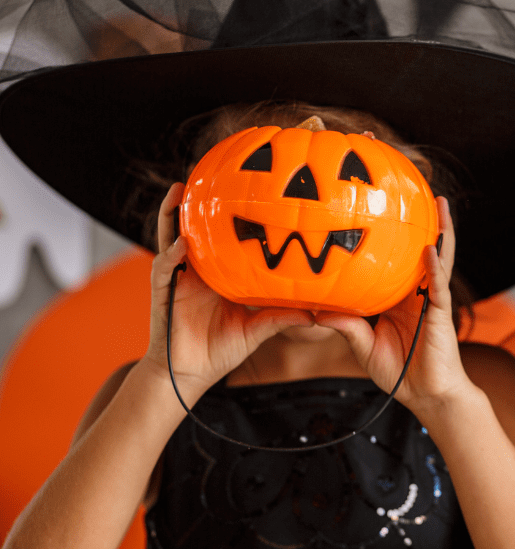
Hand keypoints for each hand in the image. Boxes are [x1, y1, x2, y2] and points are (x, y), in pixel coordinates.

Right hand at [142, 183, 314, 401]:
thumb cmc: (220, 350)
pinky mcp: (163, 293)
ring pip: (170, 238)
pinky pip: (164, 269)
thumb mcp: (257, 330)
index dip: (225, 215)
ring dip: (172, 215)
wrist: (190, 374)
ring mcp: (176, 279)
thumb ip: (282, 318)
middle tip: (203, 174)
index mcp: (216, 274)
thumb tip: (317, 315)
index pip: (219, 238)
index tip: (241, 190)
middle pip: (191, 228)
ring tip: (179, 191)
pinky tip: (182, 244)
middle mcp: (195, 270)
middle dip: (194, 203)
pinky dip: (171, 256)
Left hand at [314, 197, 471, 411]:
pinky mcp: (441, 315)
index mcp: (400, 295)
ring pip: (438, 259)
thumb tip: (314, 311)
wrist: (424, 396)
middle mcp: (418, 291)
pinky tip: (429, 249)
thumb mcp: (362, 345)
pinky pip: (439, 288)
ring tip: (440, 204)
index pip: (394, 258)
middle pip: (420, 249)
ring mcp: (432, 300)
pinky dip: (434, 268)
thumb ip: (344, 325)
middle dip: (421, 220)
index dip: (390, 234)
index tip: (379, 207)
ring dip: (441, 232)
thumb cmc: (398, 371)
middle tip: (417, 190)